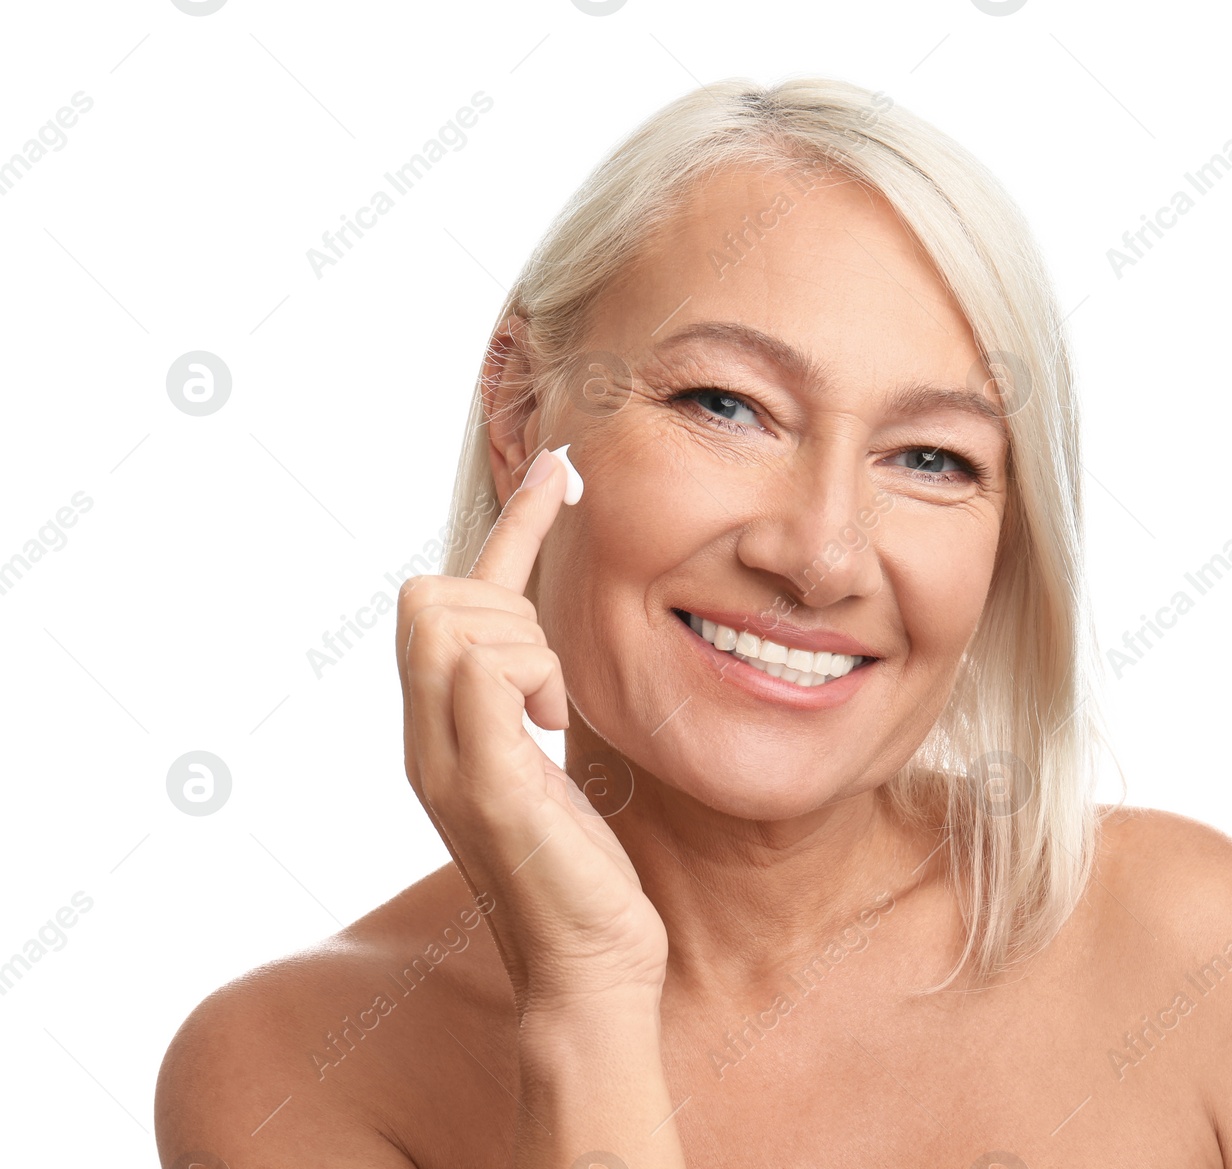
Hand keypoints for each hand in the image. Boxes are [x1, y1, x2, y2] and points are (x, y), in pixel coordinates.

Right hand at [394, 448, 667, 1016]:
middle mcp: (427, 740)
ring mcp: (446, 762)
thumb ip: (522, 702)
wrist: (588, 969)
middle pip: (433, 596)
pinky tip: (550, 721)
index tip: (566, 472)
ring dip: (526, 647)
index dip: (514, 526)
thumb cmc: (580, 872)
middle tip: (550, 686)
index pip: (449, 598)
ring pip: (455, 621)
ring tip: (553, 715)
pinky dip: (526, 674)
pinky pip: (478, 676)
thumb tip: (534, 645)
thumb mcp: (547, 766)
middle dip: (508, 608)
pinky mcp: (486, 785)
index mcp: (441, 730)